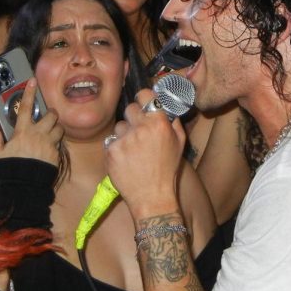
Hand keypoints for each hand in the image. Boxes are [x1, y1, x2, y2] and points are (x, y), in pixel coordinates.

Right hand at [0, 78, 64, 165]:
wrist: (25, 186)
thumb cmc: (9, 168)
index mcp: (23, 131)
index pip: (27, 107)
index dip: (30, 92)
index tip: (33, 81)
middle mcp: (39, 134)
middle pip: (52, 115)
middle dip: (51, 113)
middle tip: (48, 115)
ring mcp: (50, 144)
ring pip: (59, 128)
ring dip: (56, 127)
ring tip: (51, 131)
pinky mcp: (57, 154)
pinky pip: (59, 143)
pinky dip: (56, 142)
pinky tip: (50, 147)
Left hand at [105, 87, 185, 218]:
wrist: (151, 196)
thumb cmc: (167, 170)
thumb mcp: (179, 143)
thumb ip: (173, 121)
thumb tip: (167, 106)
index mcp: (159, 122)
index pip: (144, 95)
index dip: (143, 99)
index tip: (143, 104)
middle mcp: (141, 127)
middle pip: (130, 108)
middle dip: (134, 117)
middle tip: (139, 131)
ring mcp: (124, 138)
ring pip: (119, 126)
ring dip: (124, 134)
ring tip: (133, 150)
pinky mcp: (111, 149)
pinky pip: (111, 140)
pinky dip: (116, 148)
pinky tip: (125, 159)